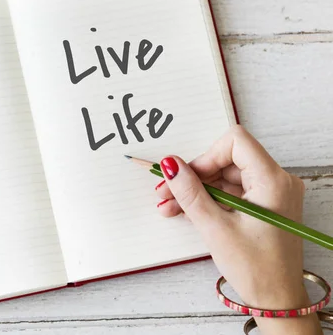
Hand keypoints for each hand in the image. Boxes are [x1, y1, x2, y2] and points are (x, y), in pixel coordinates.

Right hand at [155, 125, 321, 334]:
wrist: (276, 300)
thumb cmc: (257, 269)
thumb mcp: (215, 228)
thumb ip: (190, 192)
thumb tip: (171, 165)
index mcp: (272, 181)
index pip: (235, 142)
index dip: (206, 156)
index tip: (186, 176)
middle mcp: (276, 181)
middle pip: (227, 161)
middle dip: (194, 176)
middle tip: (166, 192)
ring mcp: (271, 193)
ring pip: (225, 177)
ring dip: (197, 190)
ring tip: (171, 206)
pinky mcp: (264, 205)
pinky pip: (231, 192)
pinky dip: (209, 200)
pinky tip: (186, 211)